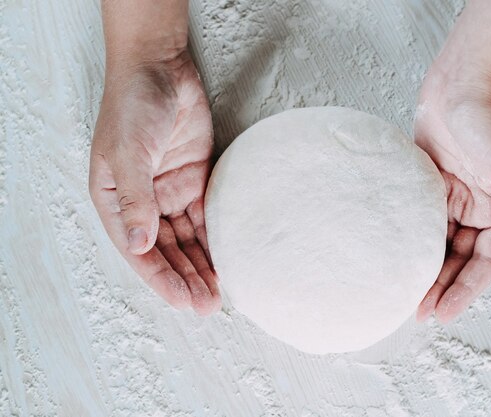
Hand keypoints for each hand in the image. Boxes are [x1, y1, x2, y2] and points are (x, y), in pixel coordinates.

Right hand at [89, 50, 220, 314]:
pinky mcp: (195, 180)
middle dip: (186, 279)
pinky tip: (227, 260)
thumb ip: (136, 200)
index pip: (139, 250)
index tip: (184, 301)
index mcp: (116, 200)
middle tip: (208, 306)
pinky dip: (214, 239)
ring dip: (201, 265)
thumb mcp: (128, 153)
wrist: (162, 68)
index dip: (161, 279)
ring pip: (187, 240)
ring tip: (220, 294)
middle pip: (166, 251)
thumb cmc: (135, 105)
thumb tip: (139, 246)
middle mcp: (143, 202)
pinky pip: (206, 217)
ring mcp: (169, 192)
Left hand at [414, 63, 490, 323]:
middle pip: (458, 259)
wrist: (462, 81)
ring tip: (405, 294)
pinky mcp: (428, 182)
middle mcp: (477, 208)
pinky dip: (408, 239)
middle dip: (441, 287)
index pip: (483, 263)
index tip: (443, 313)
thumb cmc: (490, 119)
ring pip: (437, 243)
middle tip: (419, 313)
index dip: (464, 290)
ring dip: (423, 268)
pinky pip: (418, 218)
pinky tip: (394, 255)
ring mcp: (452, 196)